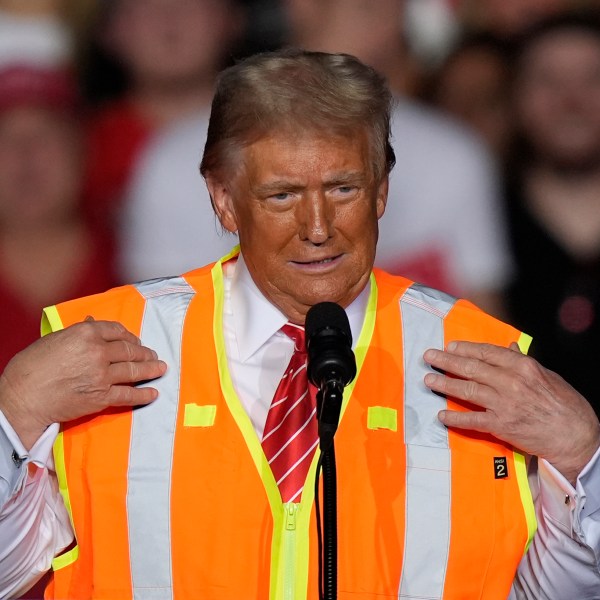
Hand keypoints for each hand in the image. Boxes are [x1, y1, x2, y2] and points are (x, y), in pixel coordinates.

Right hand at [0, 320, 166, 448]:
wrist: (22, 398)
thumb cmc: (31, 368)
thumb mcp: (54, 340)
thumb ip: (77, 332)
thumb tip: (91, 322)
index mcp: (85, 333)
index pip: (117, 331)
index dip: (129, 336)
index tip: (135, 340)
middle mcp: (98, 351)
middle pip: (129, 350)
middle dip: (144, 353)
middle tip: (153, 355)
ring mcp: (102, 374)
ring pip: (133, 370)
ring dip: (150, 370)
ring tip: (160, 369)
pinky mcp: (102, 396)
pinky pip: (129, 394)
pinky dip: (143, 395)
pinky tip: (153, 393)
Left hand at [423, 341, 599, 484]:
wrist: (576, 437)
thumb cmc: (565, 405)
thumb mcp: (547, 376)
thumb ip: (524, 362)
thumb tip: (509, 348)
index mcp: (523, 367)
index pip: (487, 352)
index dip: (465, 349)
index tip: (450, 346)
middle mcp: (510, 382)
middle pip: (471, 368)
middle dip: (447, 361)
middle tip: (429, 356)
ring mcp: (504, 404)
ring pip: (467, 390)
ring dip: (444, 384)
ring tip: (429, 379)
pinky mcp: (501, 426)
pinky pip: (472, 420)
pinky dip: (454, 418)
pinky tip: (441, 415)